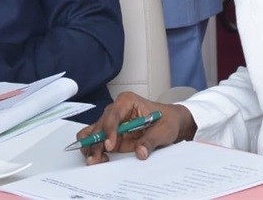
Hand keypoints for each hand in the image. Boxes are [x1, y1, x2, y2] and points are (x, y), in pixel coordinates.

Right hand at [77, 91, 196, 163]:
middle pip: (99, 126)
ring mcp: (112, 124)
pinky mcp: (112, 137)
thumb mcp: (164, 130)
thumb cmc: (167, 121)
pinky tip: (99, 160)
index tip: (109, 146)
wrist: (171, 125)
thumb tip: (140, 152)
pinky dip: (95, 151)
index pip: (113, 115)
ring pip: (93, 134)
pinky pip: (97, 143)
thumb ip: (151, 140)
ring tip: (94, 161)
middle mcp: (116, 111)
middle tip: (95, 158)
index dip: (109, 130)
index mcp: (127, 102)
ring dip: (91, 147)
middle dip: (95, 142)